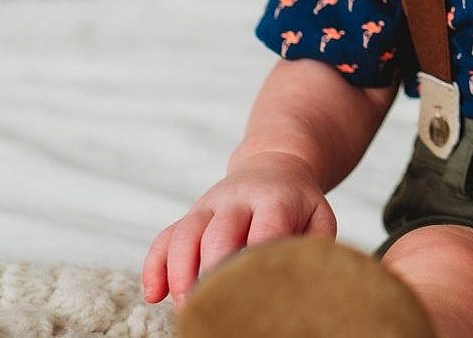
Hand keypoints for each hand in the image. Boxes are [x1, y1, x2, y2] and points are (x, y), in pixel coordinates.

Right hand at [142, 150, 337, 305]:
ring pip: (185, 233)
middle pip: (219, 232)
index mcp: (276, 200)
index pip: (265, 228)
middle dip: (212, 271)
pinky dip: (155, 264)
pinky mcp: (191, 214)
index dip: (257, 258)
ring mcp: (209, 206)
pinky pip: (166, 236)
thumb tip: (306, 288)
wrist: (276, 164)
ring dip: (179, 271)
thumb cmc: (299, 204)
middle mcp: (238, 200)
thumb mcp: (319, 218)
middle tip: (213, 307)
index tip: (255, 293)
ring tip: (184, 307)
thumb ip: (315, 248)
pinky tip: (153, 294)